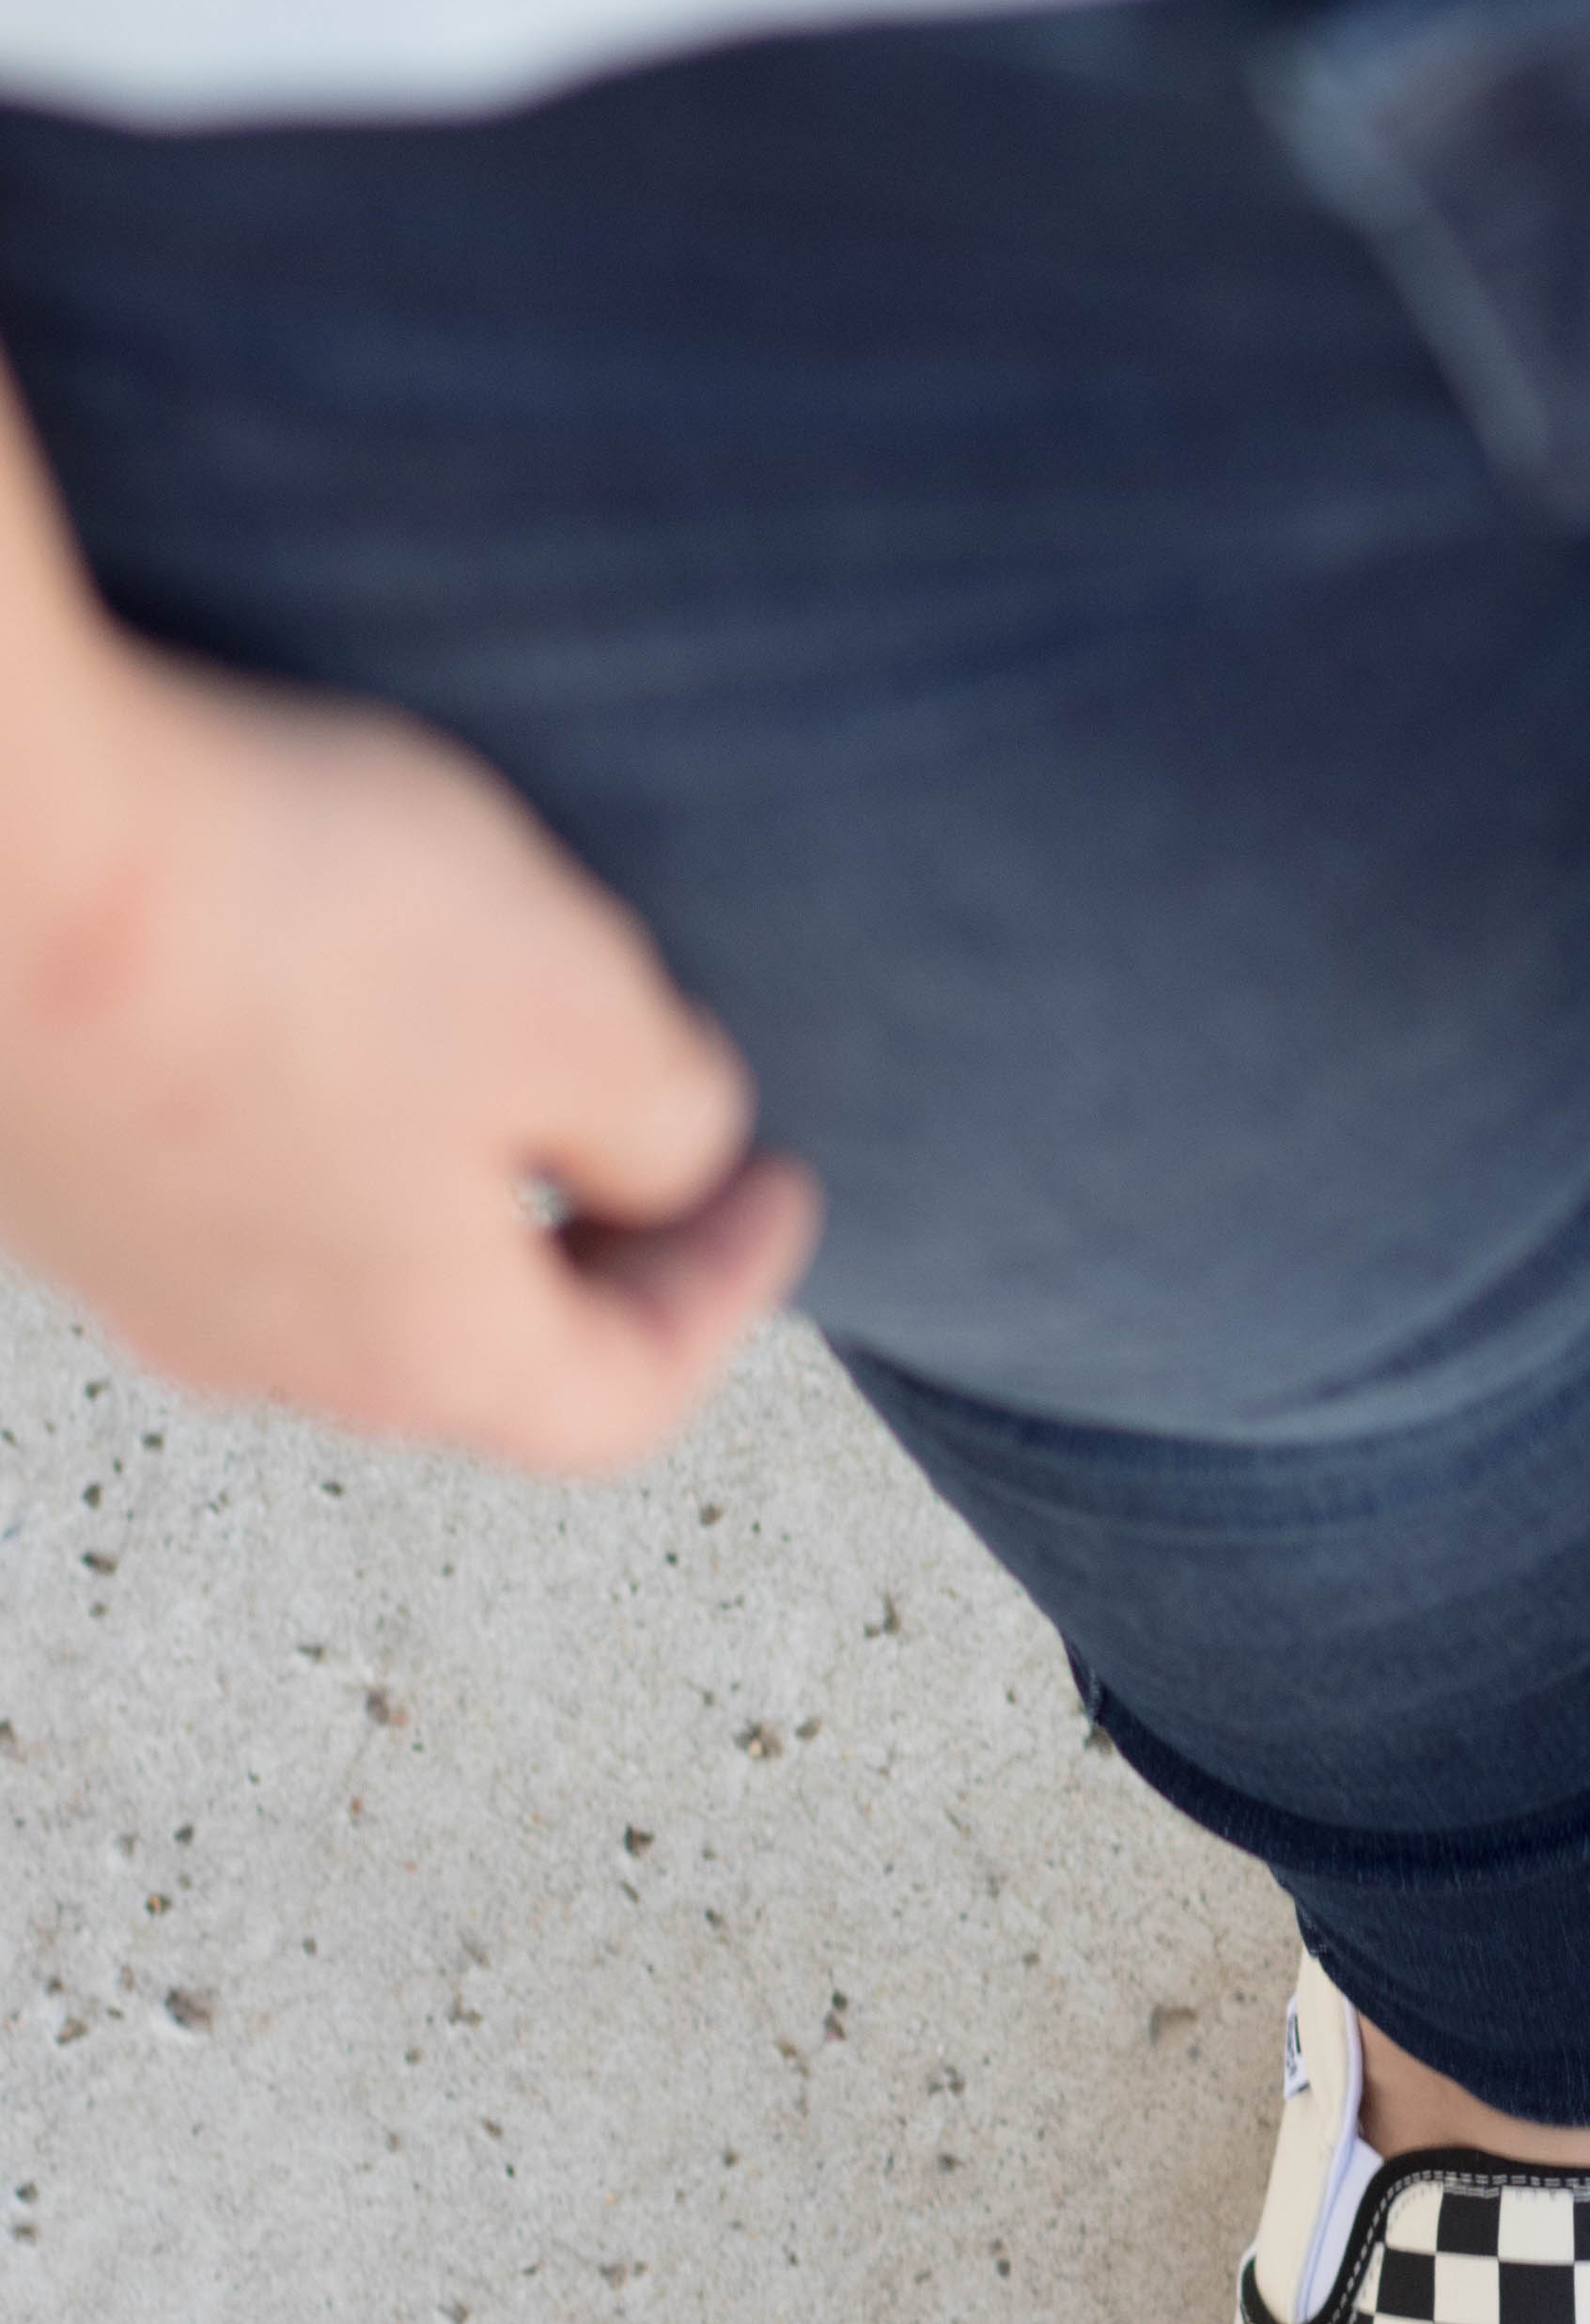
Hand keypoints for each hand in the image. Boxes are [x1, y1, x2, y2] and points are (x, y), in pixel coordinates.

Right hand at [0, 626, 816, 1470]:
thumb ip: (667, 1118)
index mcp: (418, 1352)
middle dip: (595, 1245)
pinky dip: (319, 1109)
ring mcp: (125, 1263)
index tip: (782, 1182)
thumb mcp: (574, 1005)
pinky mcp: (39, 1156)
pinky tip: (328, 989)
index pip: (620, 1401)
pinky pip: (220, 1168)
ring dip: (450, 1172)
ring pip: (340, 1258)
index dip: (731, 1295)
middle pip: (476, 1346)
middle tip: (665, 1132)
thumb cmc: (283, 921)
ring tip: (506, 1044)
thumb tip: (663, 1152)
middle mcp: (257, 1348)